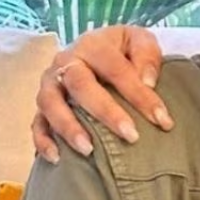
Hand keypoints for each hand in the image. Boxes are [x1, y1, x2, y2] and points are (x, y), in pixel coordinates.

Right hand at [32, 26, 168, 162]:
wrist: (97, 49)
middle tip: (131, 136)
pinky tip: (57, 158)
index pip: (117, 70)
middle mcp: (66, 62)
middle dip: (107, 113)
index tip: (162, 120)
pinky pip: (36, 123)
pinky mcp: (41, 105)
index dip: (140, 95)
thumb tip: (147, 81)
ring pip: (51, 104)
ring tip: (89, 150)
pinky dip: (43, 140)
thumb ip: (147, 55)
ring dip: (69, 128)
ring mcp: (50, 84)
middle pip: (81, 86)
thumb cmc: (123, 50)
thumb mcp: (140, 41)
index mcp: (93, 45)